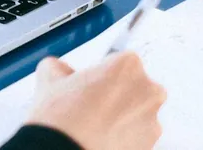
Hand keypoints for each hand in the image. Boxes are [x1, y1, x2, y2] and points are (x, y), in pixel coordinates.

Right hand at [25, 52, 166, 149]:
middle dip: (116, 93)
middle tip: (90, 103)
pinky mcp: (150, 146)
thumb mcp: (49, 76)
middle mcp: (149, 91)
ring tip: (93, 125)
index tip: (88, 82)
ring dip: (121, 116)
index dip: (100, 72)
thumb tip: (61, 71)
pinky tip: (100, 138)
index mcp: (128, 65)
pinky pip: (137, 136)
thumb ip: (60, 66)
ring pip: (137, 113)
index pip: (117, 60)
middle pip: (134, 86)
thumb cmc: (62, 118)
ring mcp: (153, 121)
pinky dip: (123, 137)